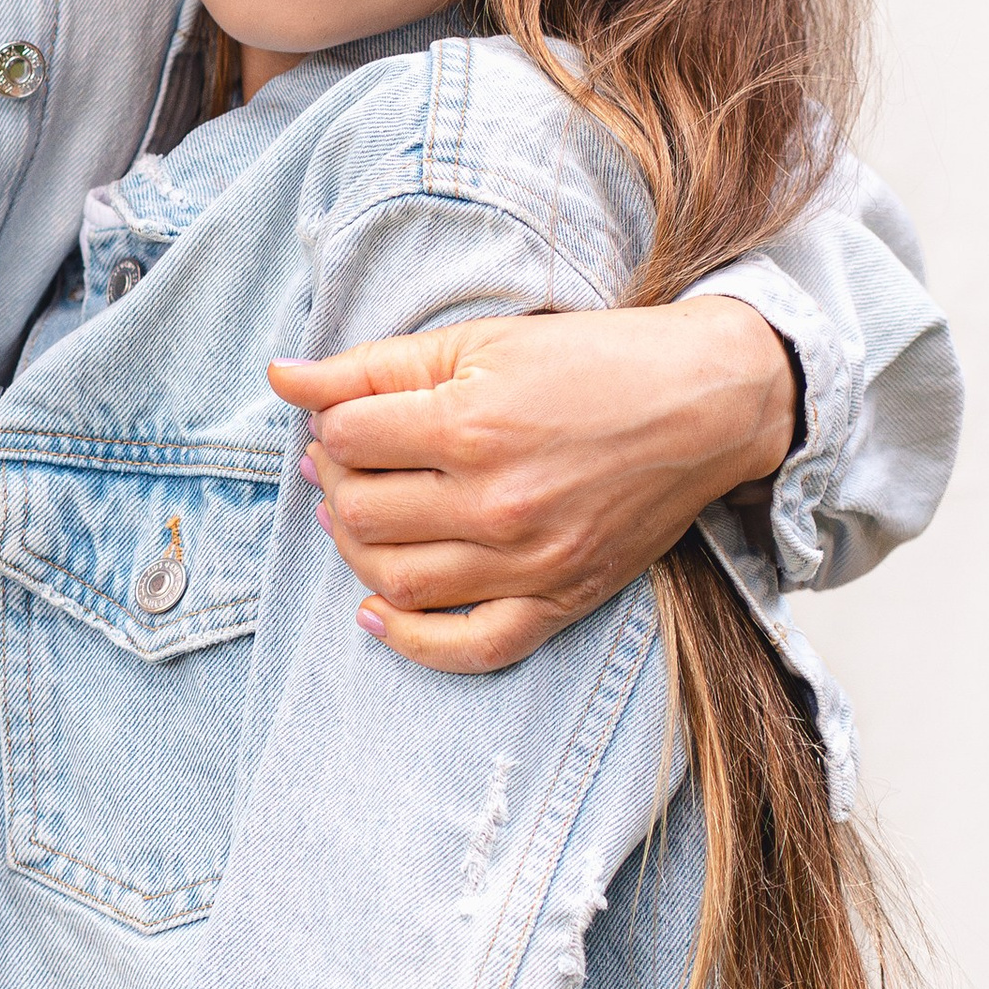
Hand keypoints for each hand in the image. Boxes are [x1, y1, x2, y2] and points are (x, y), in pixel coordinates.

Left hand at [272, 297, 795, 672]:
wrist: (707, 403)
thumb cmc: (594, 362)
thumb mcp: (481, 341)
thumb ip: (373, 365)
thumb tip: (280, 375)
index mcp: (470, 425)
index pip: (346, 440)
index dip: (330, 426)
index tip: (346, 418)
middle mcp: (495, 502)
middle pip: (360, 514)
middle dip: (336, 482)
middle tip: (349, 461)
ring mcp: (530, 561)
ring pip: (396, 582)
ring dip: (355, 551)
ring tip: (359, 516)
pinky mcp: (562, 598)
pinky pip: (470, 647)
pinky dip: (409, 642)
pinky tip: (375, 612)